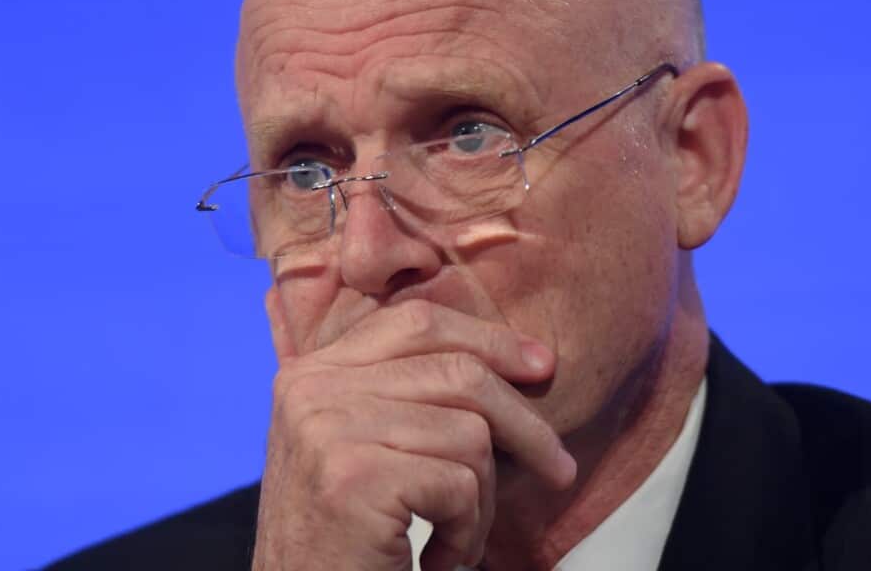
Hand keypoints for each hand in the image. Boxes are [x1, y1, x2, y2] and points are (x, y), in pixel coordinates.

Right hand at [251, 300, 576, 570]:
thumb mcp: (358, 447)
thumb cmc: (341, 538)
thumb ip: (404, 394)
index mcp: (313, 373)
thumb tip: (522, 359)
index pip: (417, 323)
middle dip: (524, 423)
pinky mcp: (354, 478)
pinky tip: (437, 558)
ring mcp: (328, 431)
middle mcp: (312, 391)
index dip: (488, 339)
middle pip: (457, 373)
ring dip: (481, 500)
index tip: (540, 366)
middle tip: (558, 469)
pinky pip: (458, 485)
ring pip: (468, 435)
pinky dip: (465, 531)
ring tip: (458, 537)